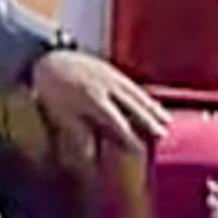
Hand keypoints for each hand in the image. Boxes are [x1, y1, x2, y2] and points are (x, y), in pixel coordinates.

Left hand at [26, 49, 167, 167]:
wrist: (51, 59)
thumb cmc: (54, 93)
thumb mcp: (61, 116)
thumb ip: (78, 135)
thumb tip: (90, 157)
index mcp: (93, 100)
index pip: (116, 121)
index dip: (128, 136)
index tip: (139, 149)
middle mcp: (107, 88)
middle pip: (133, 107)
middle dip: (149, 121)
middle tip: (163, 136)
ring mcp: (112, 78)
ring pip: (137, 95)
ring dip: (153, 109)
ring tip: (166, 123)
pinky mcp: (114, 72)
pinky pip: (134, 86)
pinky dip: (146, 97)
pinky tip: (154, 105)